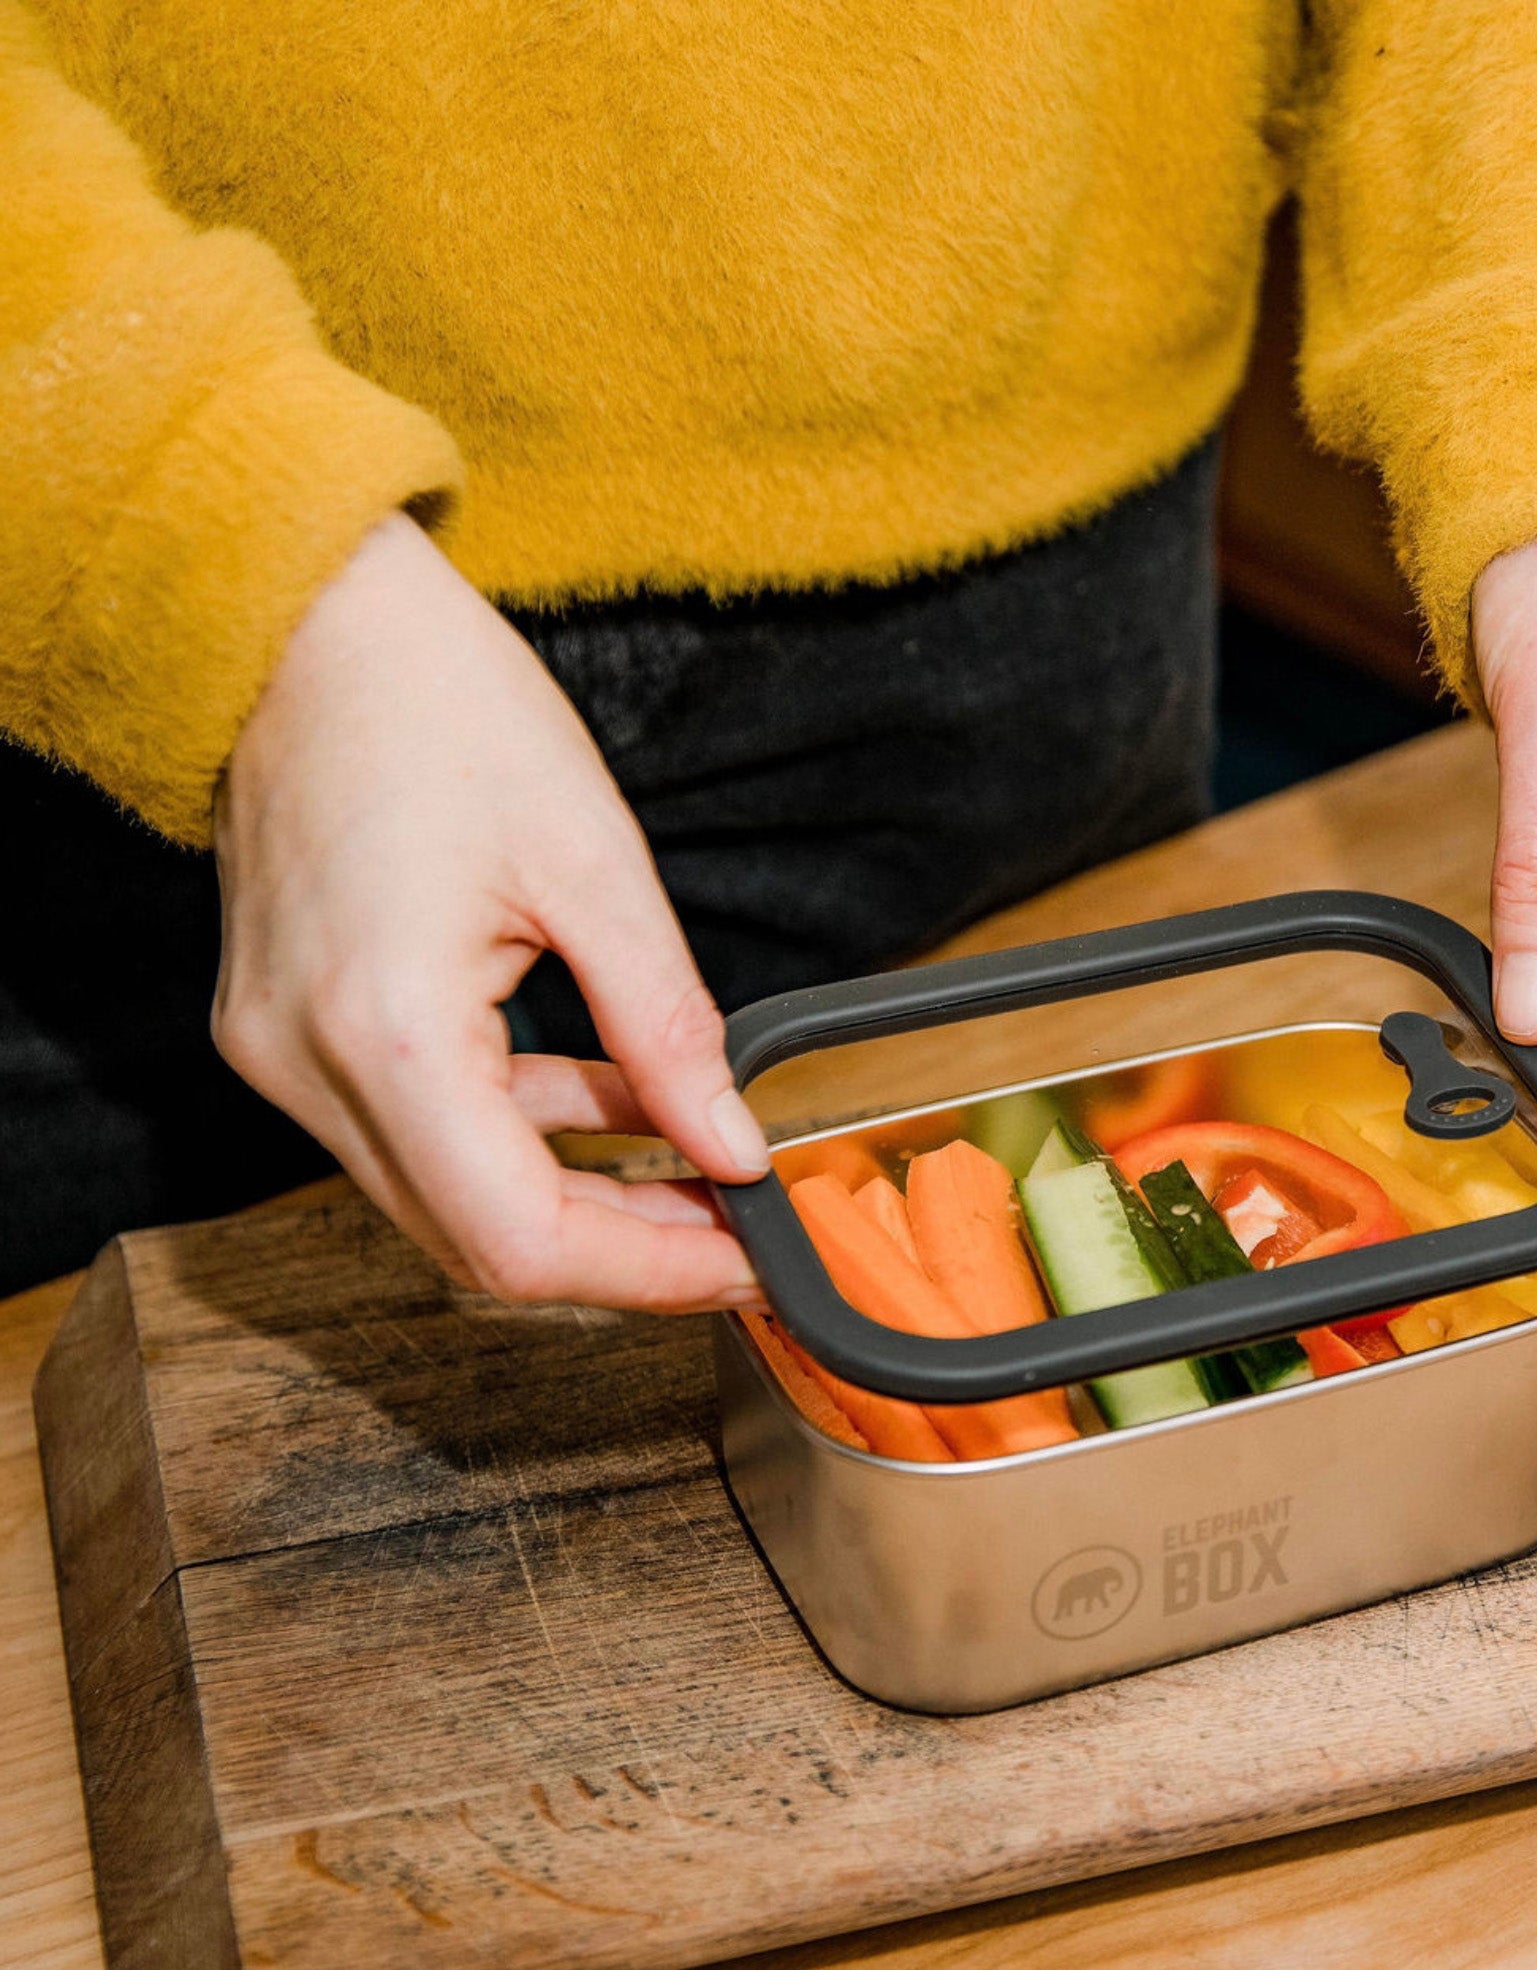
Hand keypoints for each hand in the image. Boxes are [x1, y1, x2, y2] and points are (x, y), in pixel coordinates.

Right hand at [213, 513, 767, 1309]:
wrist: (307, 624)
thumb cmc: (438, 704)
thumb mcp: (594, 863)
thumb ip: (667, 1026)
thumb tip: (732, 1143)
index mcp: (383, 1028)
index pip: (518, 1237)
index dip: (648, 1272)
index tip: (746, 1260)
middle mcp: (307, 1067)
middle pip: (477, 1242)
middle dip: (624, 1252)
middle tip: (738, 1231)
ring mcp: (283, 1055)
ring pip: (447, 1198)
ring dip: (577, 1197)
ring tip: (698, 1170)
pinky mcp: (289, 1031)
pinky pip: (417, 1130)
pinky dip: (520, 1134)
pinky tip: (612, 1101)